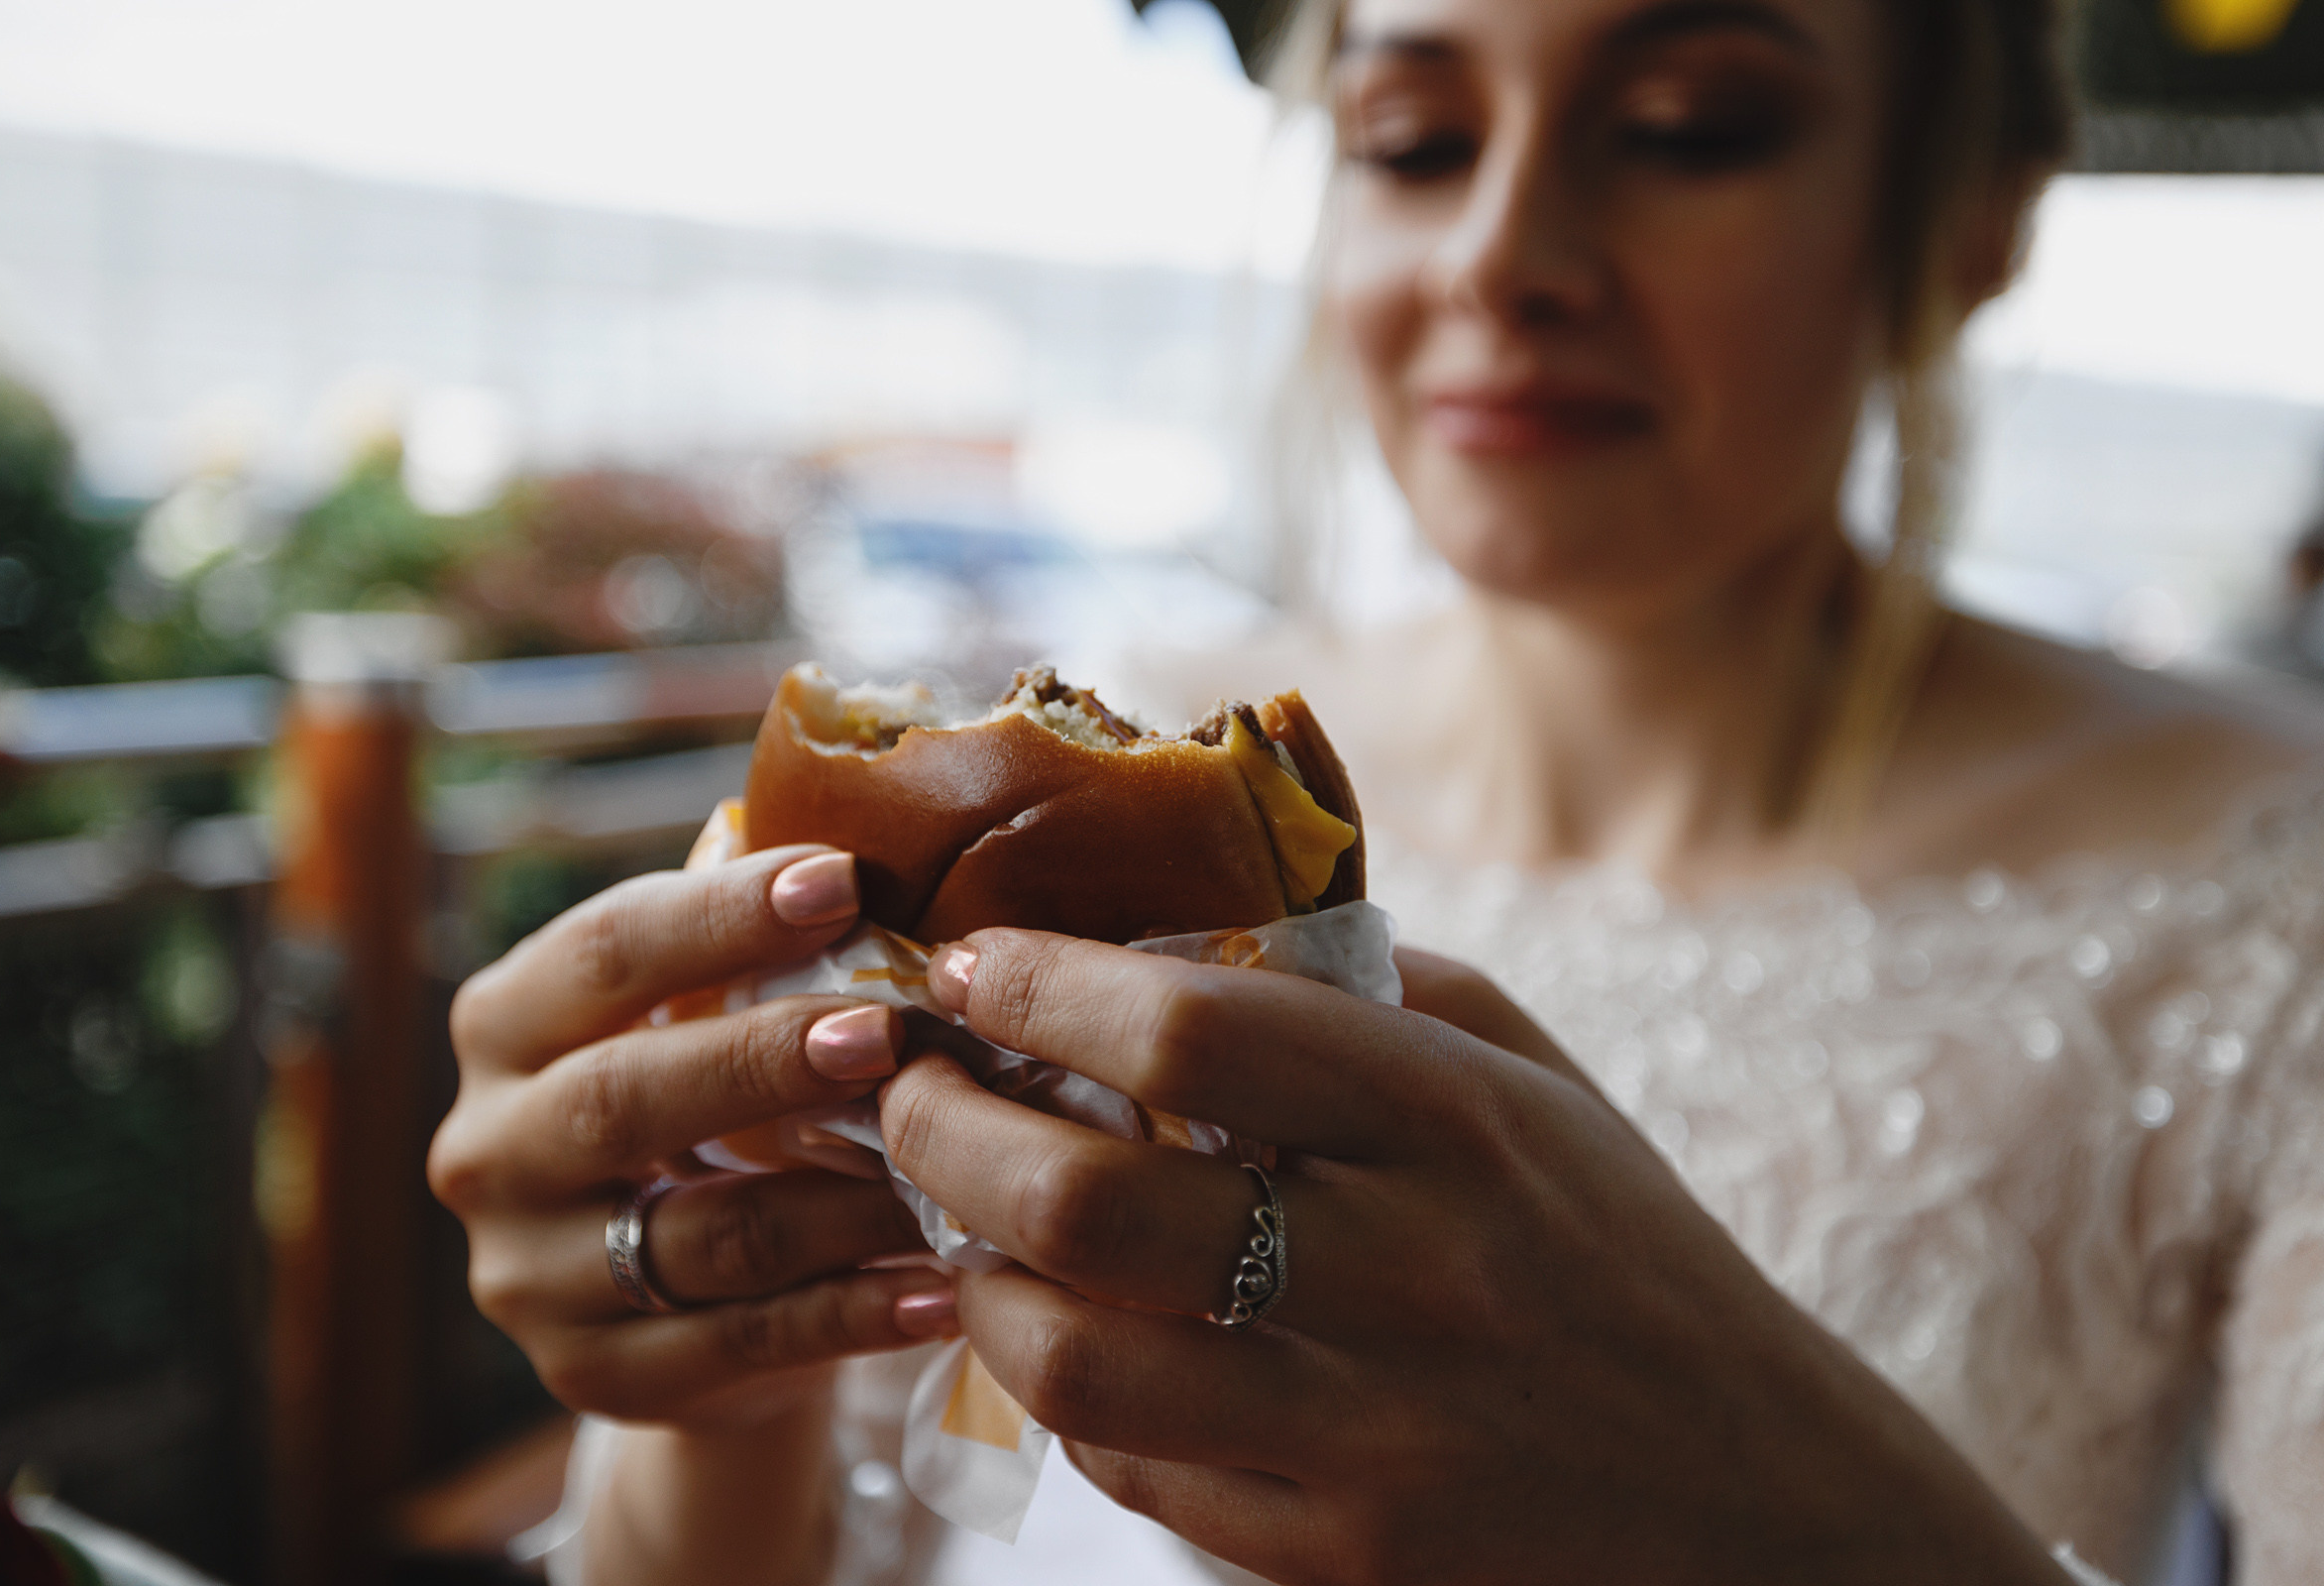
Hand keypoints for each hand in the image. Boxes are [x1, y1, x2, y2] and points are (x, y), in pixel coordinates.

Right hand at [428, 845, 958, 1433]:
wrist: (667, 1300)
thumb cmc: (703, 1104)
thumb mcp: (692, 1010)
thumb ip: (742, 931)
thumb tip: (865, 818)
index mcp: (504, 1025)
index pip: (602, 952)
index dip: (720, 915)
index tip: (843, 879)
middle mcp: (487, 1150)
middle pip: (624, 1098)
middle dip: (763, 1058)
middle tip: (888, 1029)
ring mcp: (528, 1277)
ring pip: (700, 1235)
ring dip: (839, 1197)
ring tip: (950, 1161)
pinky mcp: (591, 1378)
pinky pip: (743, 1344)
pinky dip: (854, 1312)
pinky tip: (945, 1287)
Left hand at [878, 931, 2069, 1585]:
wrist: (1765, 1508)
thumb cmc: (1626, 1258)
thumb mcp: (1540, 1088)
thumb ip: (1375, 998)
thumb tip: (1171, 933)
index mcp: (1464, 1124)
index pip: (1197, 1024)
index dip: (1042, 983)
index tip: (970, 963)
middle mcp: (1415, 1276)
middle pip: (1094, 1197)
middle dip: (946, 1130)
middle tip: (908, 1092)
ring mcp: (1374, 1438)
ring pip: (1077, 1359)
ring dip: (977, 1279)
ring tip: (967, 1223)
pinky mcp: (1343, 1560)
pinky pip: (1130, 1475)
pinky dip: (1063, 1395)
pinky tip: (1066, 1334)